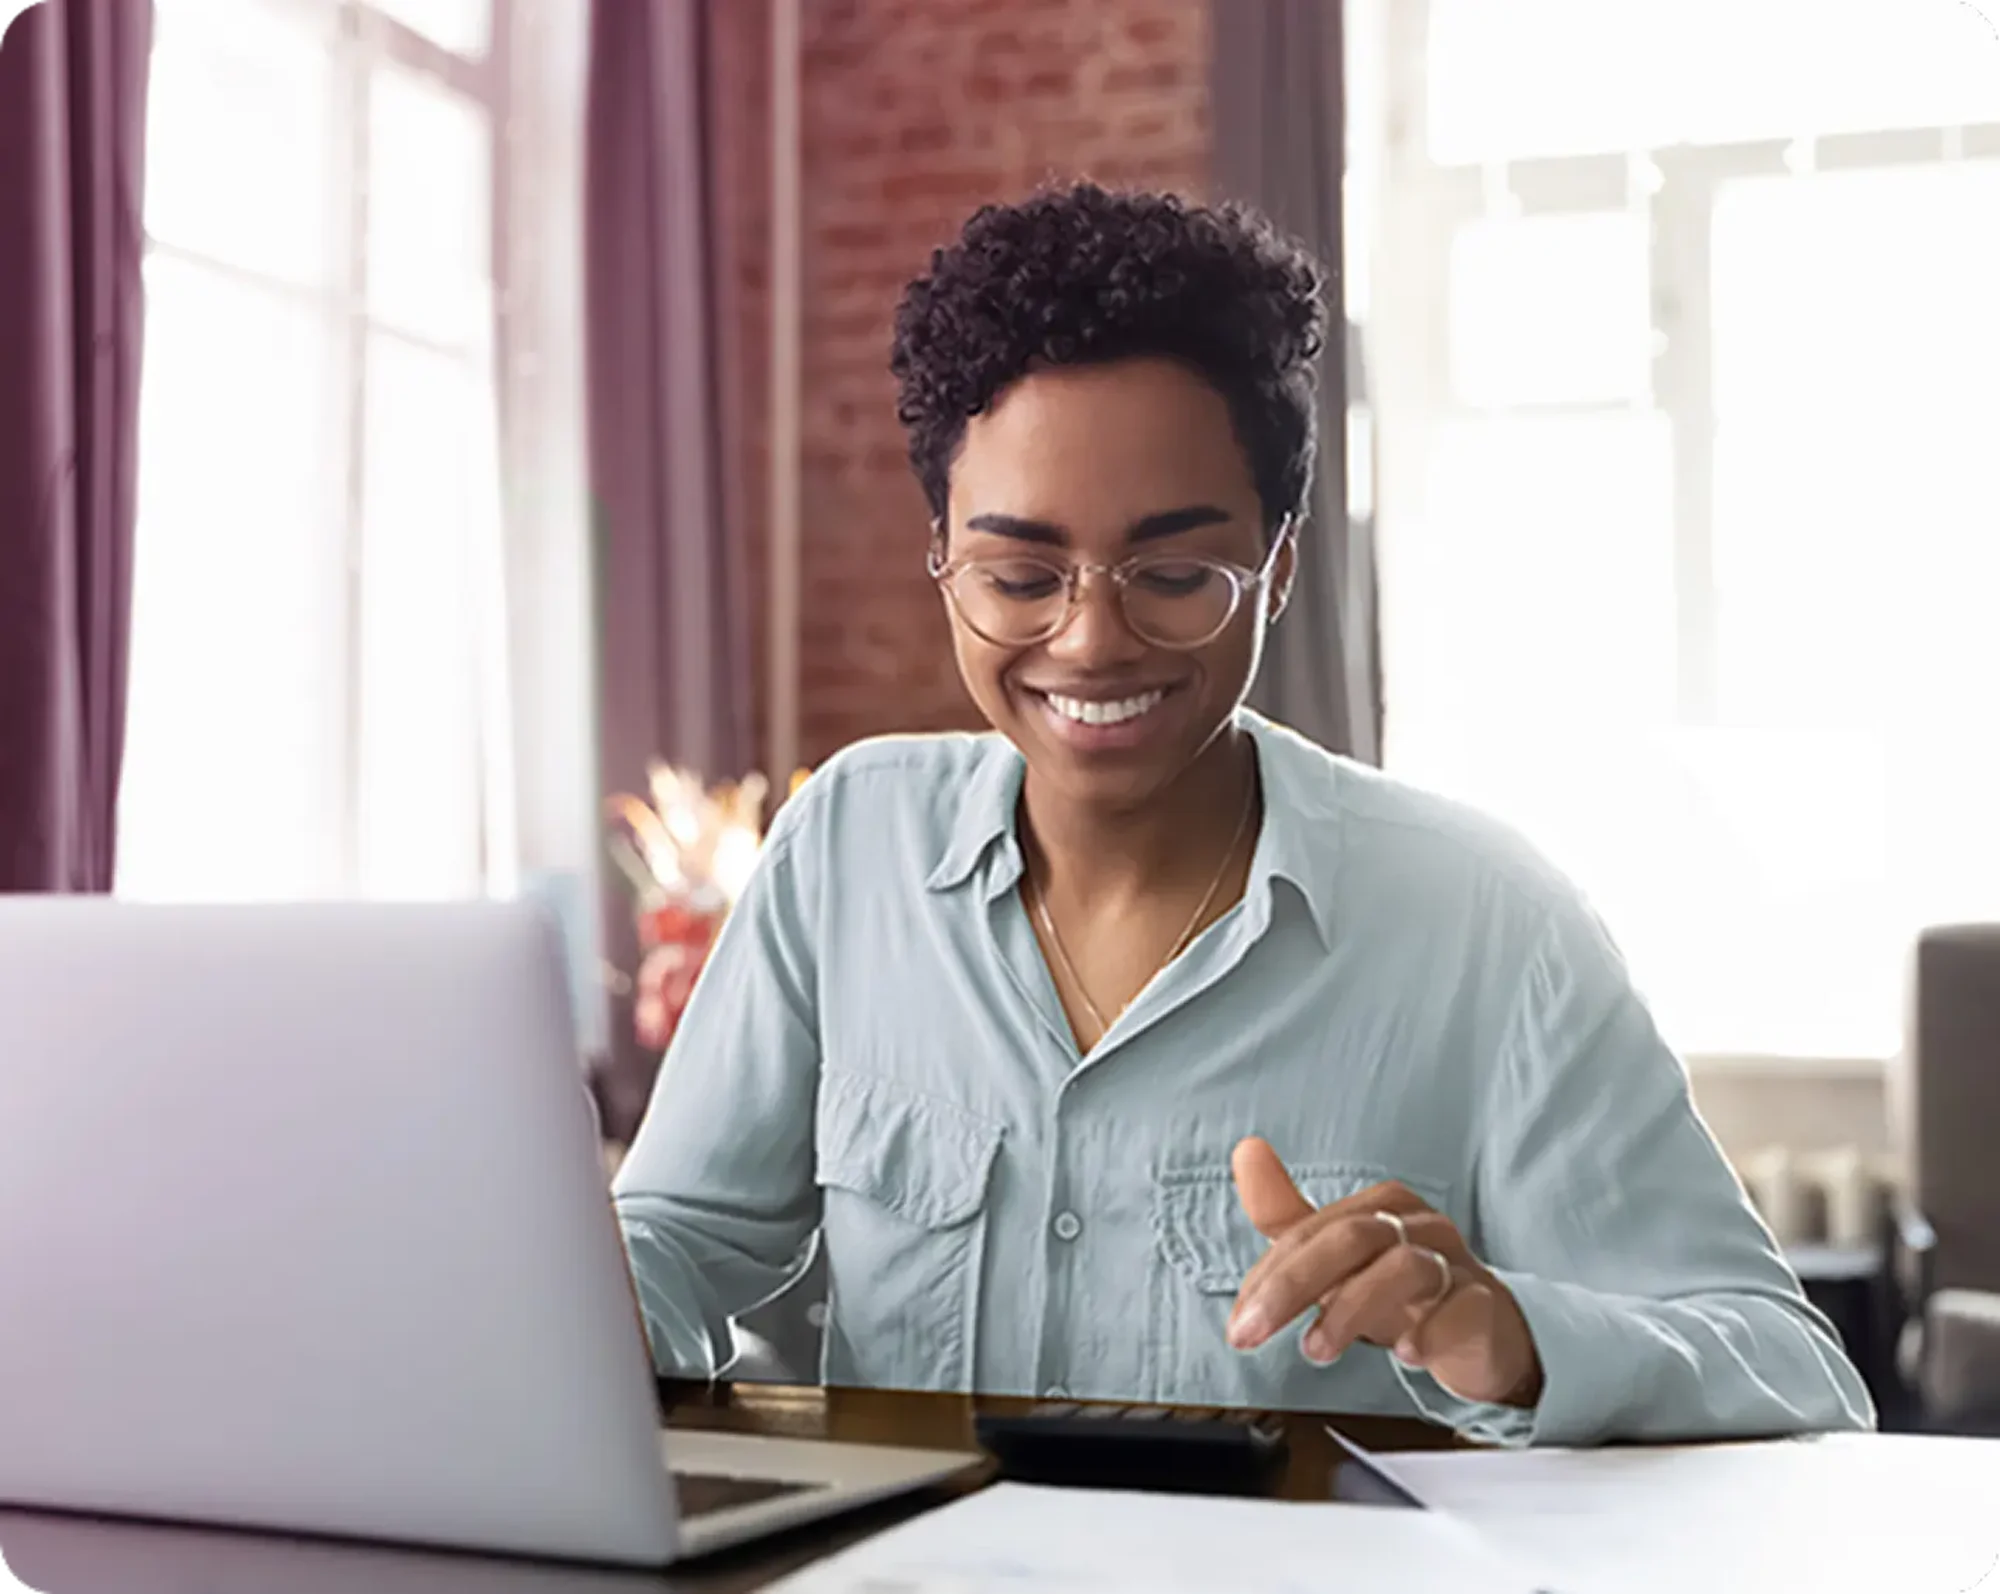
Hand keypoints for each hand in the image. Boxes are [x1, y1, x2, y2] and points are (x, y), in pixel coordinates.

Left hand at [1226, 1137, 1543, 1408]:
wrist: (1486, 1332)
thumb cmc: (1403, 1290)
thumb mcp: (1339, 1260)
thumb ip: (1288, 1217)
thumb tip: (1247, 1149)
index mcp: (1380, 1206)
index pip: (1310, 1231)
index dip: (1268, 1277)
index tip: (1239, 1325)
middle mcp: (1418, 1224)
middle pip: (1350, 1239)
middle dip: (1292, 1286)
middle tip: (1251, 1334)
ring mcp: (1456, 1262)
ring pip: (1403, 1267)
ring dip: (1350, 1311)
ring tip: (1316, 1350)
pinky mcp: (1486, 1305)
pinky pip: (1460, 1308)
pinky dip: (1429, 1331)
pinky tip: (1406, 1354)